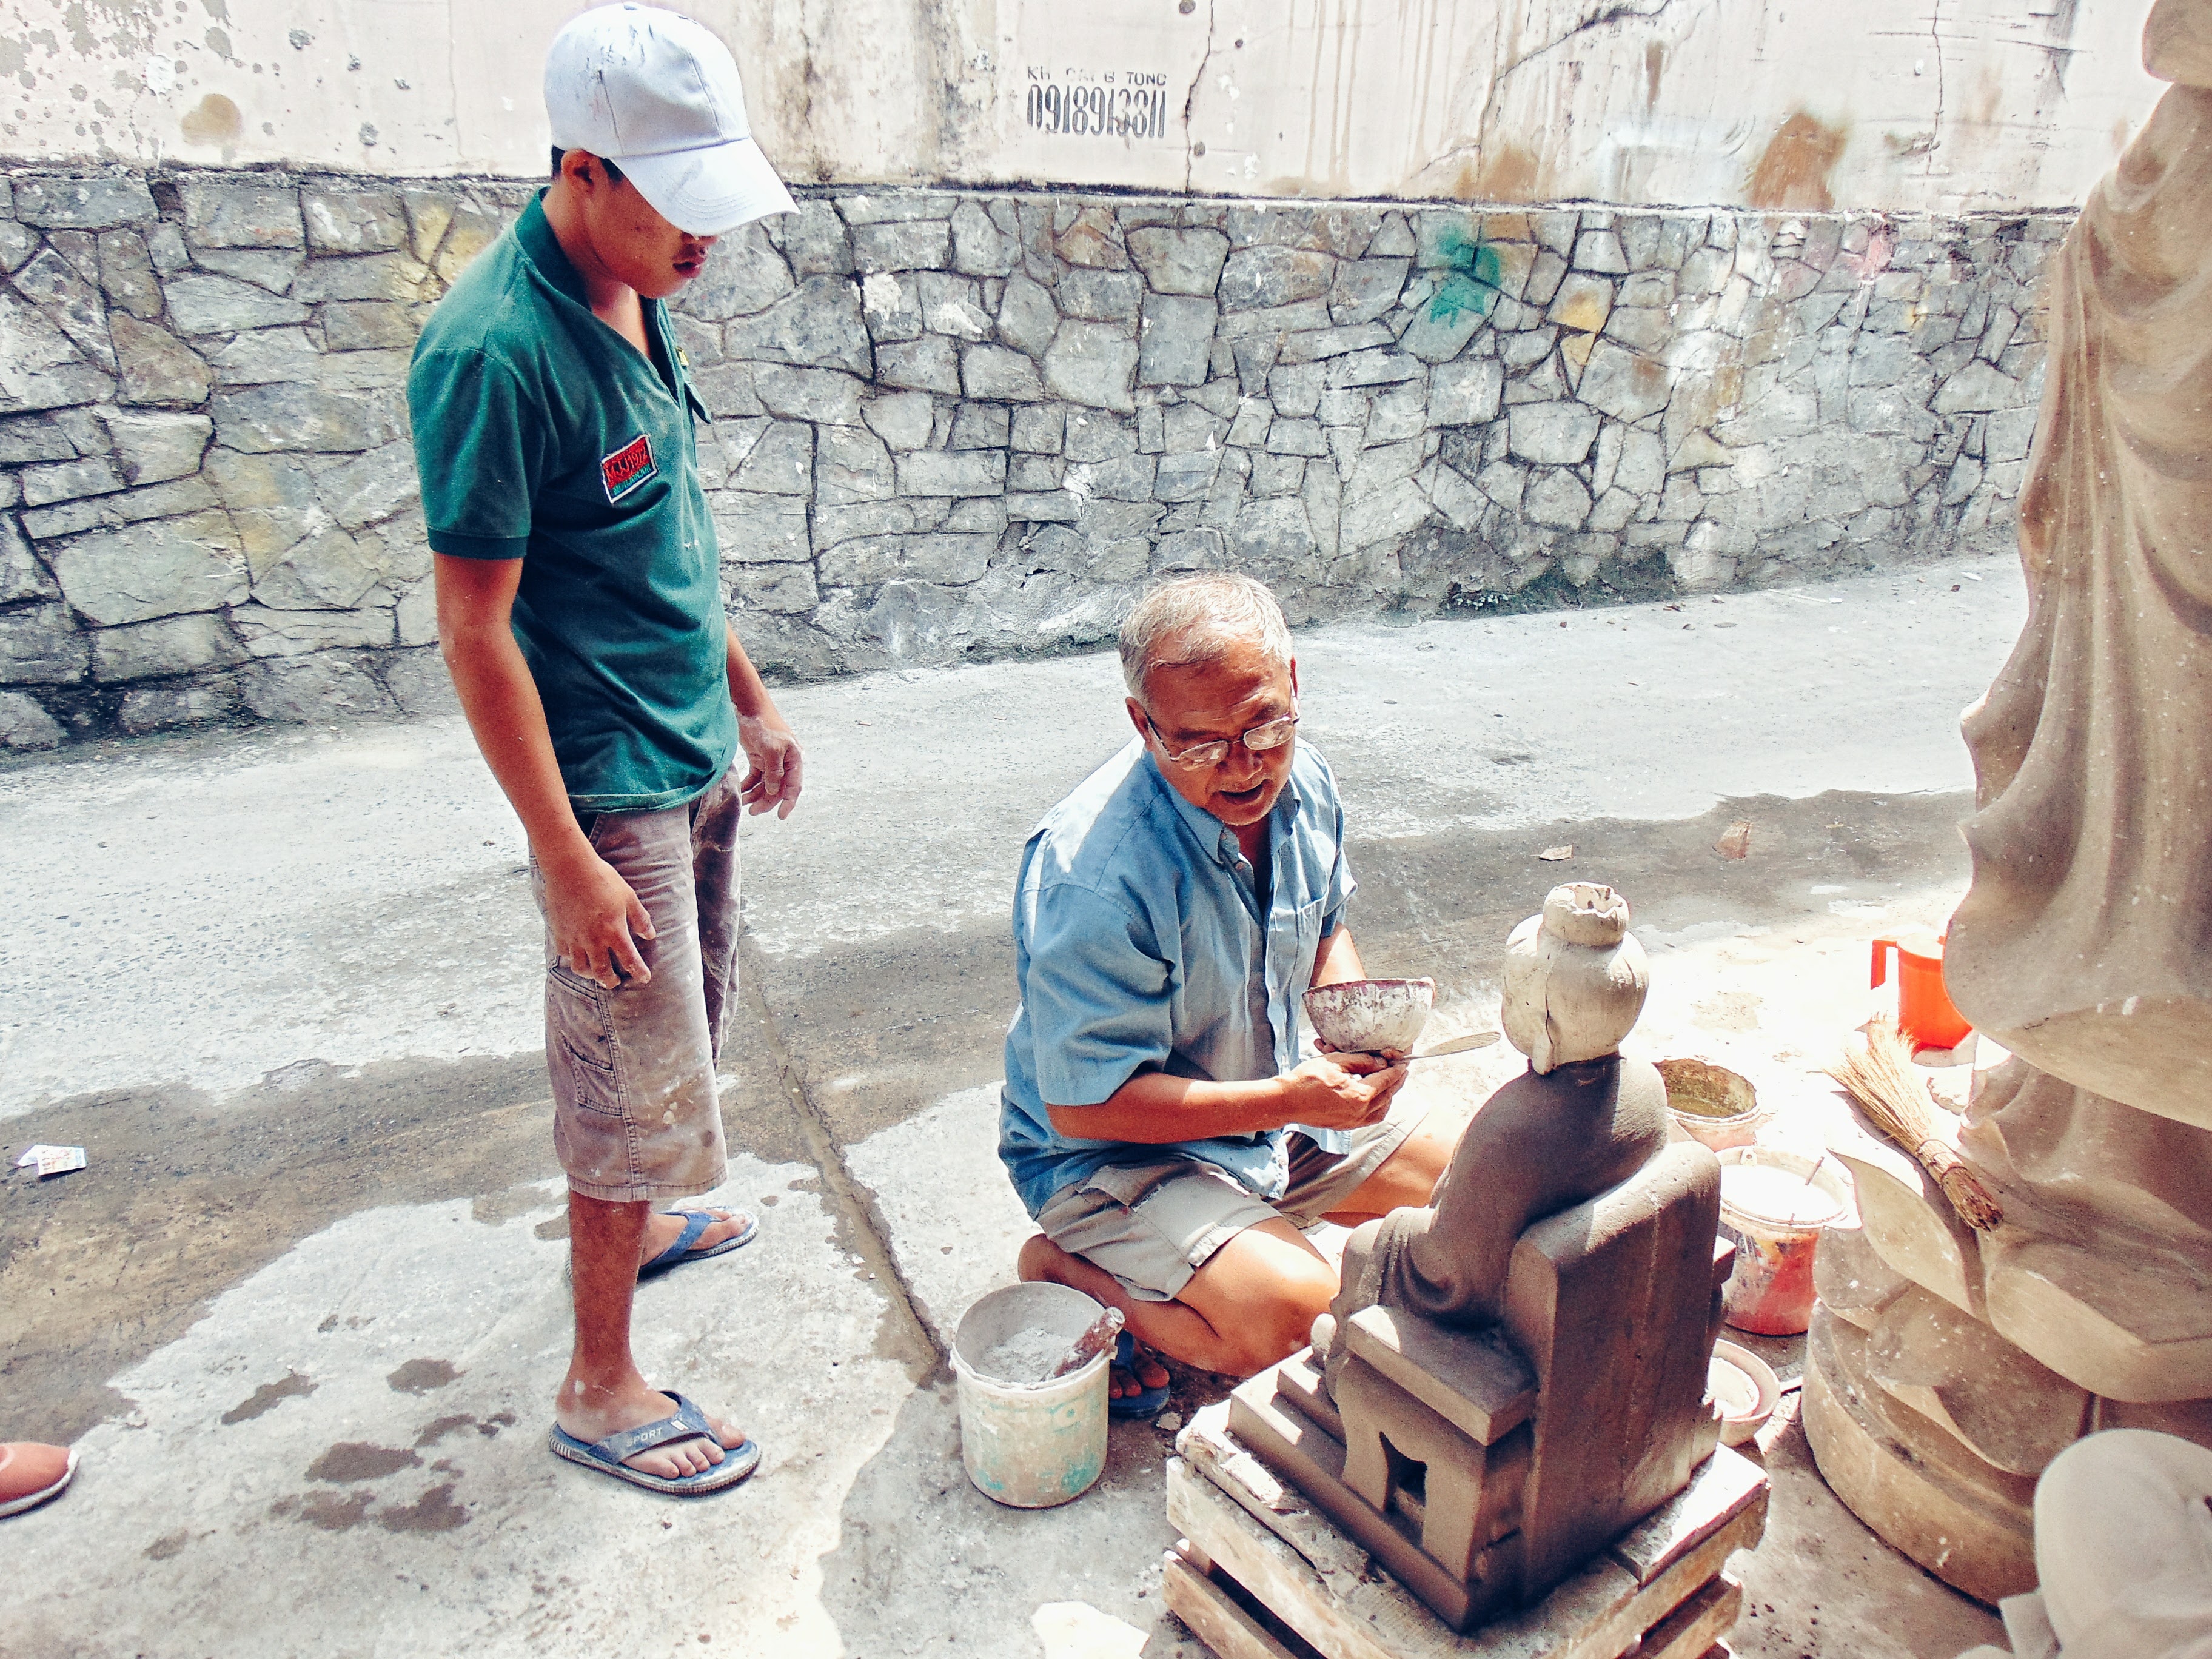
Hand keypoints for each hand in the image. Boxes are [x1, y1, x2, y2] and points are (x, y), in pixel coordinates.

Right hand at [541, 843, 654, 988]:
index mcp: (613, 932)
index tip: (644, 979)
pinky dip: (571, 958)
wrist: (570, 868)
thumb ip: (640, 919)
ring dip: (589, 974)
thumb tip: (650, 935)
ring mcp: (574, 937)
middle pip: (601, 971)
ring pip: (580, 967)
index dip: (638, 971)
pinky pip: (564, 953)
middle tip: (614, 983)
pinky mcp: (558, 931)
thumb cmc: (603, 879)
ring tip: (594, 974)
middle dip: (609, 981)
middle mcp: (593, 940)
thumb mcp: (629, 897)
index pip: (629, 960)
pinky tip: (575, 955)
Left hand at [738, 711, 802, 818]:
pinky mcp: (759, 757)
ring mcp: (771, 760)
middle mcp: (785, 762)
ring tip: (744, 802)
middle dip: (767, 801)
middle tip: (753, 811)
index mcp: (794, 759)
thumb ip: (774, 772)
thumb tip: (775, 791)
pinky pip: (755, 777)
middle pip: (778, 788)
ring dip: (756, 794)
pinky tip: (741, 791)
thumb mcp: (771, 749)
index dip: (788, 802)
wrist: (748, 707)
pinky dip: (748, 785)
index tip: (781, 816)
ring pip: (766, 785)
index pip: (794, 786)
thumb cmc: (763, 725)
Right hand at [1280, 1051, 1407, 1130]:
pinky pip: (1370, 1118)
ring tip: (1389, 1085)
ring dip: (1388, 1097)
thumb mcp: (1336, 1061)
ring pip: (1381, 1110)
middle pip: (1387, 1096)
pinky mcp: (1345, 1126)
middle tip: (1401, 1072)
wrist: (1286, 1101)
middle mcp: (1360, 1112)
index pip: (1386, 1080)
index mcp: (1360, 1095)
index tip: (1403, 1063)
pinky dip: (1377, 1108)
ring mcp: (1353, 1122)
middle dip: (1396, 1082)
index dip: (1396, 1069)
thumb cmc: (1307, 1079)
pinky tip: (1374, 1099)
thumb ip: (1362, 1061)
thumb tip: (1380, 1063)